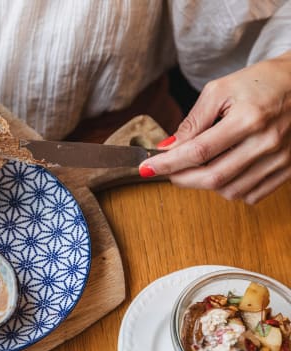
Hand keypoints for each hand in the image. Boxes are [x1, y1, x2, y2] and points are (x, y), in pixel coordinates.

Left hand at [139, 51, 290, 203]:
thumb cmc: (258, 83)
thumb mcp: (219, 91)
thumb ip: (192, 121)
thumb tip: (166, 148)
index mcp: (248, 119)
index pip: (199, 151)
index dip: (169, 163)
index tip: (147, 168)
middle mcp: (267, 143)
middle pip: (213, 177)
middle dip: (181, 178)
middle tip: (166, 171)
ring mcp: (281, 160)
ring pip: (230, 190)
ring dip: (204, 184)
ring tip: (196, 166)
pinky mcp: (288, 170)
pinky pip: (251, 195)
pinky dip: (229, 189)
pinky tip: (223, 171)